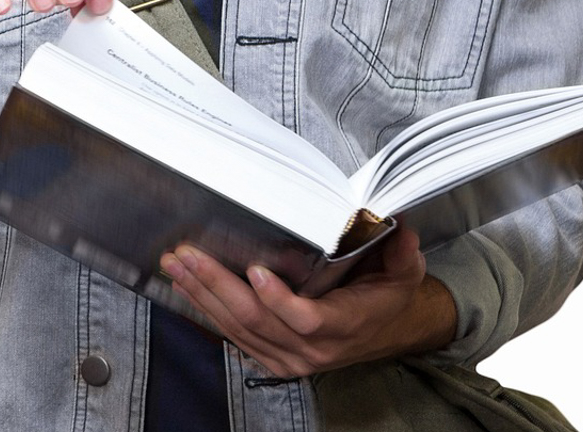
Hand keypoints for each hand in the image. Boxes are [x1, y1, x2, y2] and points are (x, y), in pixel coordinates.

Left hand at [160, 227, 456, 377]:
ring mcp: (289, 357)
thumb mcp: (405, 272)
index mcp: (343, 325)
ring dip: (203, 295)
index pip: (305, 318)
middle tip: (189, 257)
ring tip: (177, 266)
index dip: (278, 298)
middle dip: (217, 286)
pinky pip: (234, 336)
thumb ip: (402, 252)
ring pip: (238, 329)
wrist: (384, 330)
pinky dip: (208, 310)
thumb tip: (400, 225)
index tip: (255, 270)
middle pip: (256, 320)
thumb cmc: (387, 297)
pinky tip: (187, 288)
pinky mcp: (272, 357)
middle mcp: (312, 348)